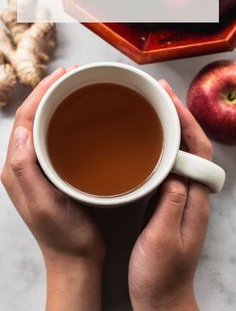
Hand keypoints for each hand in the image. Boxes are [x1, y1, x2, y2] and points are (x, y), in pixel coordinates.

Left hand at [1, 68, 104, 310]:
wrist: (76, 259)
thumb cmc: (63, 236)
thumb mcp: (43, 205)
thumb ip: (25, 170)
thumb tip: (21, 130)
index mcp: (16, 168)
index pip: (24, 119)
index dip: (40, 93)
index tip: (61, 76)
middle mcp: (24, 164)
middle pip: (32, 117)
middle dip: (49, 92)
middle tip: (71, 76)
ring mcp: (39, 167)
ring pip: (44, 125)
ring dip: (57, 103)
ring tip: (75, 88)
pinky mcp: (54, 171)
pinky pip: (55, 137)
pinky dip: (66, 120)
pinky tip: (81, 116)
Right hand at [128, 80, 211, 310]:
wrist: (161, 298)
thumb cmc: (161, 274)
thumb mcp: (164, 241)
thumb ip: (172, 204)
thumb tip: (174, 170)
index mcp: (194, 200)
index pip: (198, 150)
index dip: (186, 122)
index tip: (167, 100)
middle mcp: (191, 193)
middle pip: (191, 144)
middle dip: (178, 114)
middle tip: (158, 92)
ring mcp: (179, 195)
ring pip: (179, 151)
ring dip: (169, 125)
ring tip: (152, 105)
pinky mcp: (167, 200)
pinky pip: (166, 163)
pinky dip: (158, 144)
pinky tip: (144, 138)